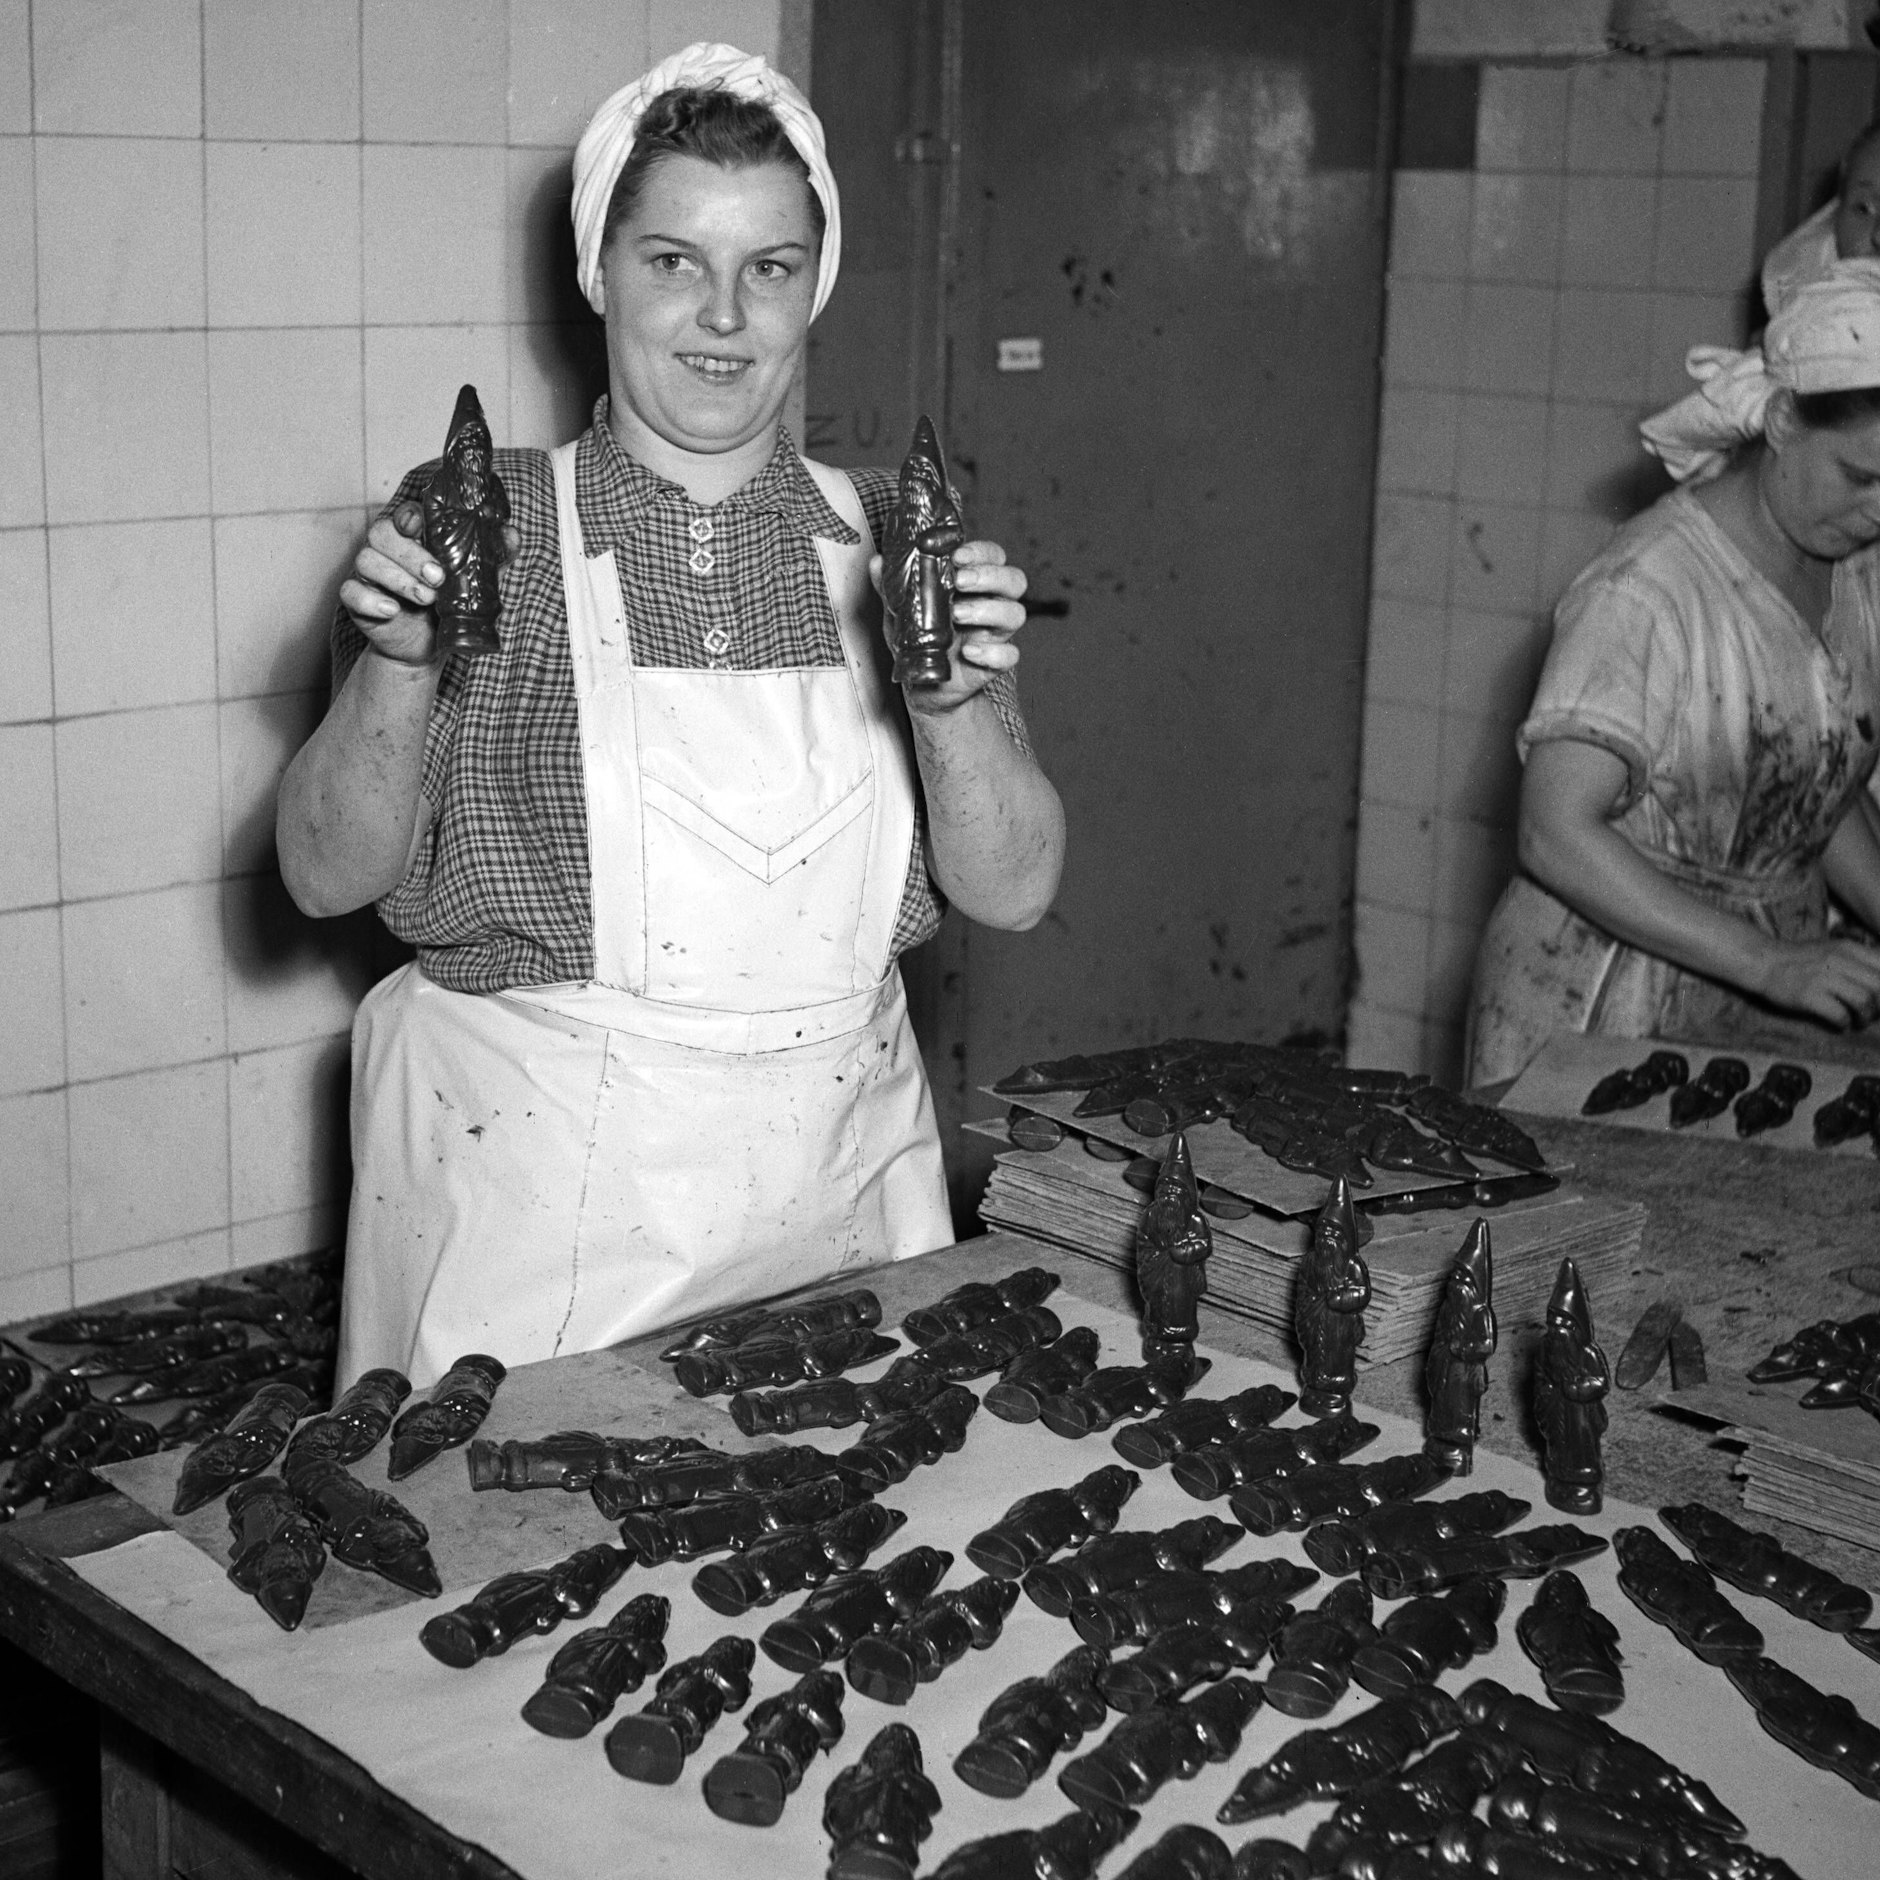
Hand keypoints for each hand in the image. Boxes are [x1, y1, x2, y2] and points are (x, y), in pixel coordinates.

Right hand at [339, 503, 521, 668]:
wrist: (429, 646)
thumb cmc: (449, 605)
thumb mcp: (474, 581)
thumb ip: (491, 557)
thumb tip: (512, 534)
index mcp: (413, 538)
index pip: (404, 514)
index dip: (408, 516)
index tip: (419, 526)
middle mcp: (386, 550)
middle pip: (382, 533)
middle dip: (411, 554)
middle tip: (438, 578)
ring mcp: (369, 573)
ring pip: (367, 560)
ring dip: (398, 579)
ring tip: (427, 599)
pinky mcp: (357, 599)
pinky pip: (351, 592)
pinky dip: (370, 600)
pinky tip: (391, 611)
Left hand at [871, 540, 1029, 712]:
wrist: (922, 682)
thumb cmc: (918, 638)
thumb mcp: (901, 610)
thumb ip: (891, 586)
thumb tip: (877, 562)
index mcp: (974, 583)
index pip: (993, 557)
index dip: (981, 552)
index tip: (957, 556)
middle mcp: (991, 604)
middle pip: (1014, 580)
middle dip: (990, 575)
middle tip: (960, 581)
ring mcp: (995, 634)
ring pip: (1015, 613)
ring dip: (988, 610)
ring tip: (957, 615)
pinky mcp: (994, 663)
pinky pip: (1010, 655)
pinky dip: (993, 652)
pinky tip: (969, 652)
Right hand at [1753, 934, 1879, 1027]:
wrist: (1764, 962)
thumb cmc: (1801, 959)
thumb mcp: (1834, 950)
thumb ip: (1860, 961)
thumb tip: (1879, 984)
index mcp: (1849, 948)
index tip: (1879, 999)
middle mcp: (1839, 960)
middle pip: (1879, 986)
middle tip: (1872, 1013)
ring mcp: (1823, 977)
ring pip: (1864, 1001)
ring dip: (1866, 1016)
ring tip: (1858, 1021)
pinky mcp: (1808, 995)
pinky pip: (1840, 1014)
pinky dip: (1845, 1024)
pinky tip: (1840, 1024)